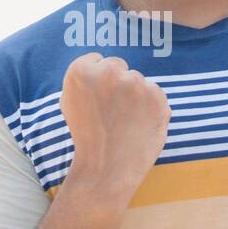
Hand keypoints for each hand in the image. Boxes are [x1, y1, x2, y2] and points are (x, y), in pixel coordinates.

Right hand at [58, 53, 171, 198]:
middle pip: (117, 66)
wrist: (107, 169)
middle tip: (112, 111)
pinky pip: (154, 93)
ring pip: (137, 80)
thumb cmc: (86, 137)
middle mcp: (108, 71)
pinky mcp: (157, 96)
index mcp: (81, 71)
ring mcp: (136, 83)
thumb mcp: (70, 102)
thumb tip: (100, 63)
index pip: (95, 60)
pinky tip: (139, 125)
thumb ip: (85, 78)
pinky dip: (150, 107)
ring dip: (134, 95)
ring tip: (125, 121)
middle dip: (117, 84)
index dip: (96, 81)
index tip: (96, 100)